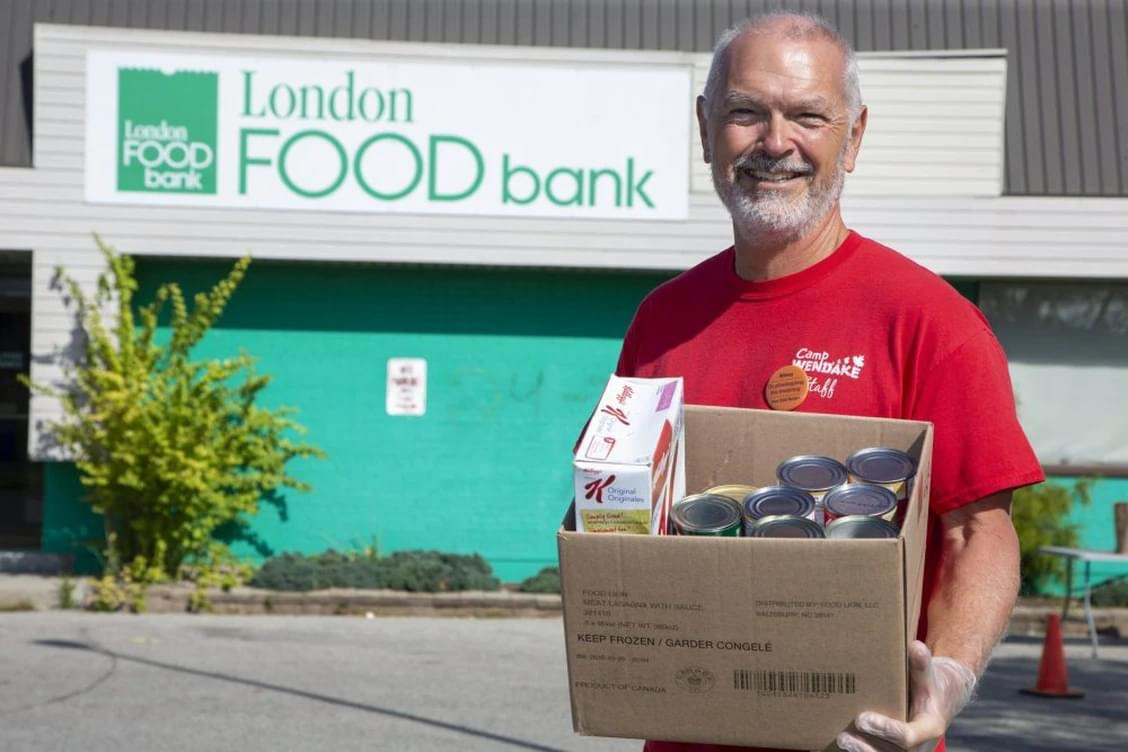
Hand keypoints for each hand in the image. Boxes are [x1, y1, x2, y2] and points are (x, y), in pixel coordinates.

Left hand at [835, 640, 976, 751]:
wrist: (940, 698)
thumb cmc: (931, 684)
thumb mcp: (930, 673)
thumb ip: (922, 664)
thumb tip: (915, 647)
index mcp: (930, 728)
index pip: (907, 736)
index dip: (885, 730)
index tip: (862, 719)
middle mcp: (921, 745)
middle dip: (866, 747)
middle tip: (844, 737)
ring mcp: (907, 750)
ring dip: (861, 751)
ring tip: (841, 740)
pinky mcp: (897, 749)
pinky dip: (862, 750)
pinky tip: (842, 744)